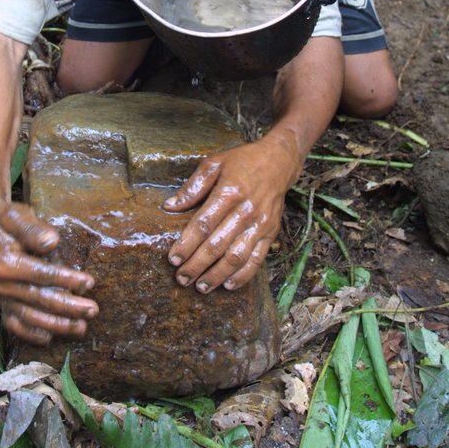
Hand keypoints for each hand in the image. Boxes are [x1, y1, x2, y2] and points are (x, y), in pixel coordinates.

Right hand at [0, 202, 98, 344]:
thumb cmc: (8, 221)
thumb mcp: (18, 216)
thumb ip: (33, 229)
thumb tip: (52, 242)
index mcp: (4, 263)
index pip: (41, 275)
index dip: (66, 280)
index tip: (89, 283)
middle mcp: (0, 285)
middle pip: (39, 299)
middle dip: (68, 307)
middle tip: (93, 310)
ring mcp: (1, 297)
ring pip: (30, 317)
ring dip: (56, 325)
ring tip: (81, 327)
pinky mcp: (2, 304)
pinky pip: (15, 325)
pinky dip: (31, 334)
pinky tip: (50, 337)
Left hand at [163, 135, 301, 292]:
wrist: (279, 161)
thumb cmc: (243, 161)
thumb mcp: (214, 163)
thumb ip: (192, 187)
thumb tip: (170, 206)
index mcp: (229, 192)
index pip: (203, 224)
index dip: (186, 244)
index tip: (173, 258)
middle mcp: (246, 210)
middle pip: (217, 245)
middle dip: (197, 265)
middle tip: (181, 278)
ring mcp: (260, 224)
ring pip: (236, 257)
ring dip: (217, 275)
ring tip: (200, 287)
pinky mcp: (271, 233)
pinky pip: (257, 259)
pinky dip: (242, 275)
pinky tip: (227, 285)